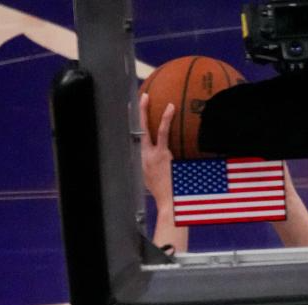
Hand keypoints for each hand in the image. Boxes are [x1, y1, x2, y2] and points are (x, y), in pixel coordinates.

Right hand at [140, 93, 175, 208]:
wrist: (167, 203)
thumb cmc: (163, 194)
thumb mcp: (152, 180)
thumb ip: (153, 168)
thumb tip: (163, 162)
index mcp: (141, 160)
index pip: (137, 137)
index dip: (136, 124)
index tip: (134, 111)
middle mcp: (146, 155)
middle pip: (141, 128)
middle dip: (140, 112)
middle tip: (142, 97)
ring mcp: (155, 154)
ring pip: (156, 130)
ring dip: (161, 115)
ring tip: (168, 104)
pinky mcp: (163, 155)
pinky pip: (164, 134)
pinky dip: (167, 121)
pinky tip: (173, 112)